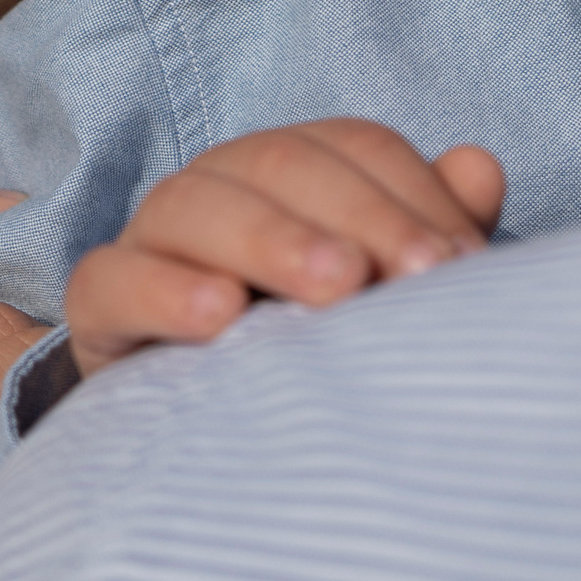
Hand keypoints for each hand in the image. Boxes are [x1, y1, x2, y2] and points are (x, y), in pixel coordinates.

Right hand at [65, 118, 503, 374]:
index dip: (412, 194)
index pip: (356, 147)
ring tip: (338, 287)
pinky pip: (113, 278)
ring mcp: (154, 237)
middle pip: (284, 163)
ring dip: (272, 238)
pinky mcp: (100, 302)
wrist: (208, 433)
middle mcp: (222, 184)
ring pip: (197, 204)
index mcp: (294, 167)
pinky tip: (222, 318)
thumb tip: (479, 168)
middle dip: (360, 215)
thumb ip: (429, 232)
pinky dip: (165, 290)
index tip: (462, 263)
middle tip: (415, 276)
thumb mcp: (381, 293)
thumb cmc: (314, 343)